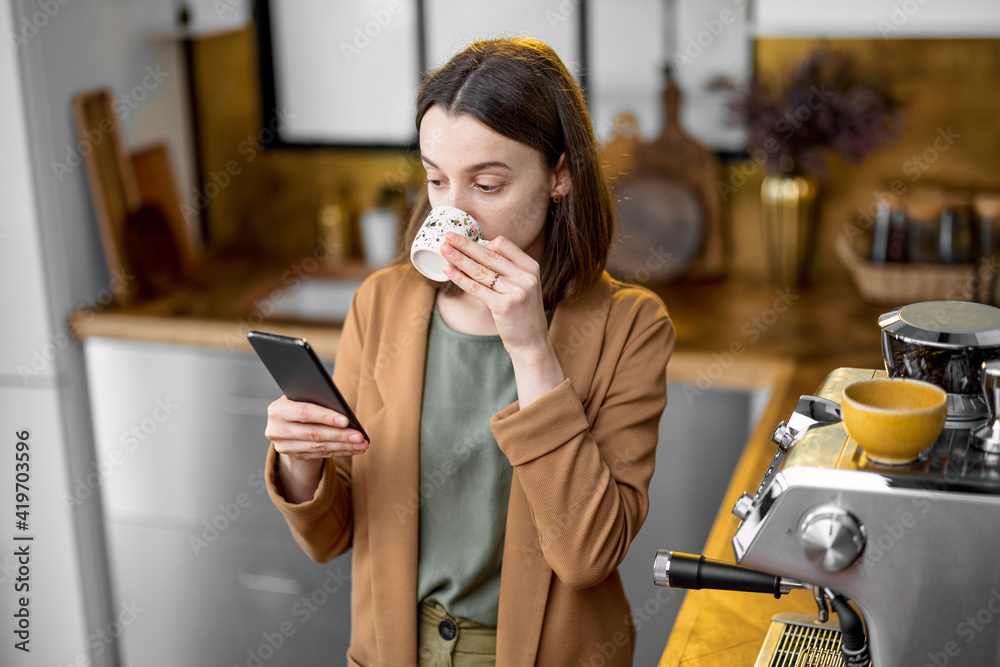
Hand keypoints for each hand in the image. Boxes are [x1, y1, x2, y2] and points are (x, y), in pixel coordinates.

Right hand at [265, 396, 368, 458]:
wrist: (288, 418)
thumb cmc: (302, 400)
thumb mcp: (304, 395)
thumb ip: (318, 399)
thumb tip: (344, 411)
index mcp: (277, 410)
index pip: (304, 413)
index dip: (326, 417)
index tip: (347, 420)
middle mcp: (276, 430)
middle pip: (313, 433)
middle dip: (339, 435)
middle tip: (360, 436)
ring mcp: (283, 446)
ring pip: (318, 447)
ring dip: (343, 446)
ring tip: (362, 443)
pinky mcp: (294, 456)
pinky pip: (320, 454)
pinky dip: (339, 451)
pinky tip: (354, 449)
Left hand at [440, 232, 548, 356]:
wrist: (532, 342)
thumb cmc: (522, 313)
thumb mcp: (523, 286)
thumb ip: (508, 270)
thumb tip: (477, 252)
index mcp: (531, 267)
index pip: (503, 244)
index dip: (483, 241)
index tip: (466, 242)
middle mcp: (525, 276)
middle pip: (489, 254)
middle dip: (465, 244)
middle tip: (448, 235)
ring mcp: (515, 291)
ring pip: (479, 270)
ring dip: (458, 258)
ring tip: (443, 250)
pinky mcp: (503, 306)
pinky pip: (476, 288)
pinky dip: (459, 278)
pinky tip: (448, 271)